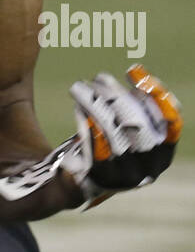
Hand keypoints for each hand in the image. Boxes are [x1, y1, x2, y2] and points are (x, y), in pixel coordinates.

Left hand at [64, 65, 181, 207]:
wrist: (81, 182)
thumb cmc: (108, 148)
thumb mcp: (128, 127)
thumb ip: (136, 105)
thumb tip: (135, 70)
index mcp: (164, 155)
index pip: (171, 122)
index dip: (156, 93)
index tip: (133, 70)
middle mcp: (150, 169)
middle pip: (139, 124)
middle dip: (117, 96)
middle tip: (99, 77)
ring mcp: (127, 178)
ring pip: (115, 134)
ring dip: (97, 106)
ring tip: (81, 89)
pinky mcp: (102, 180)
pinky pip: (97, 148)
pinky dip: (89, 126)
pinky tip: (80, 110)